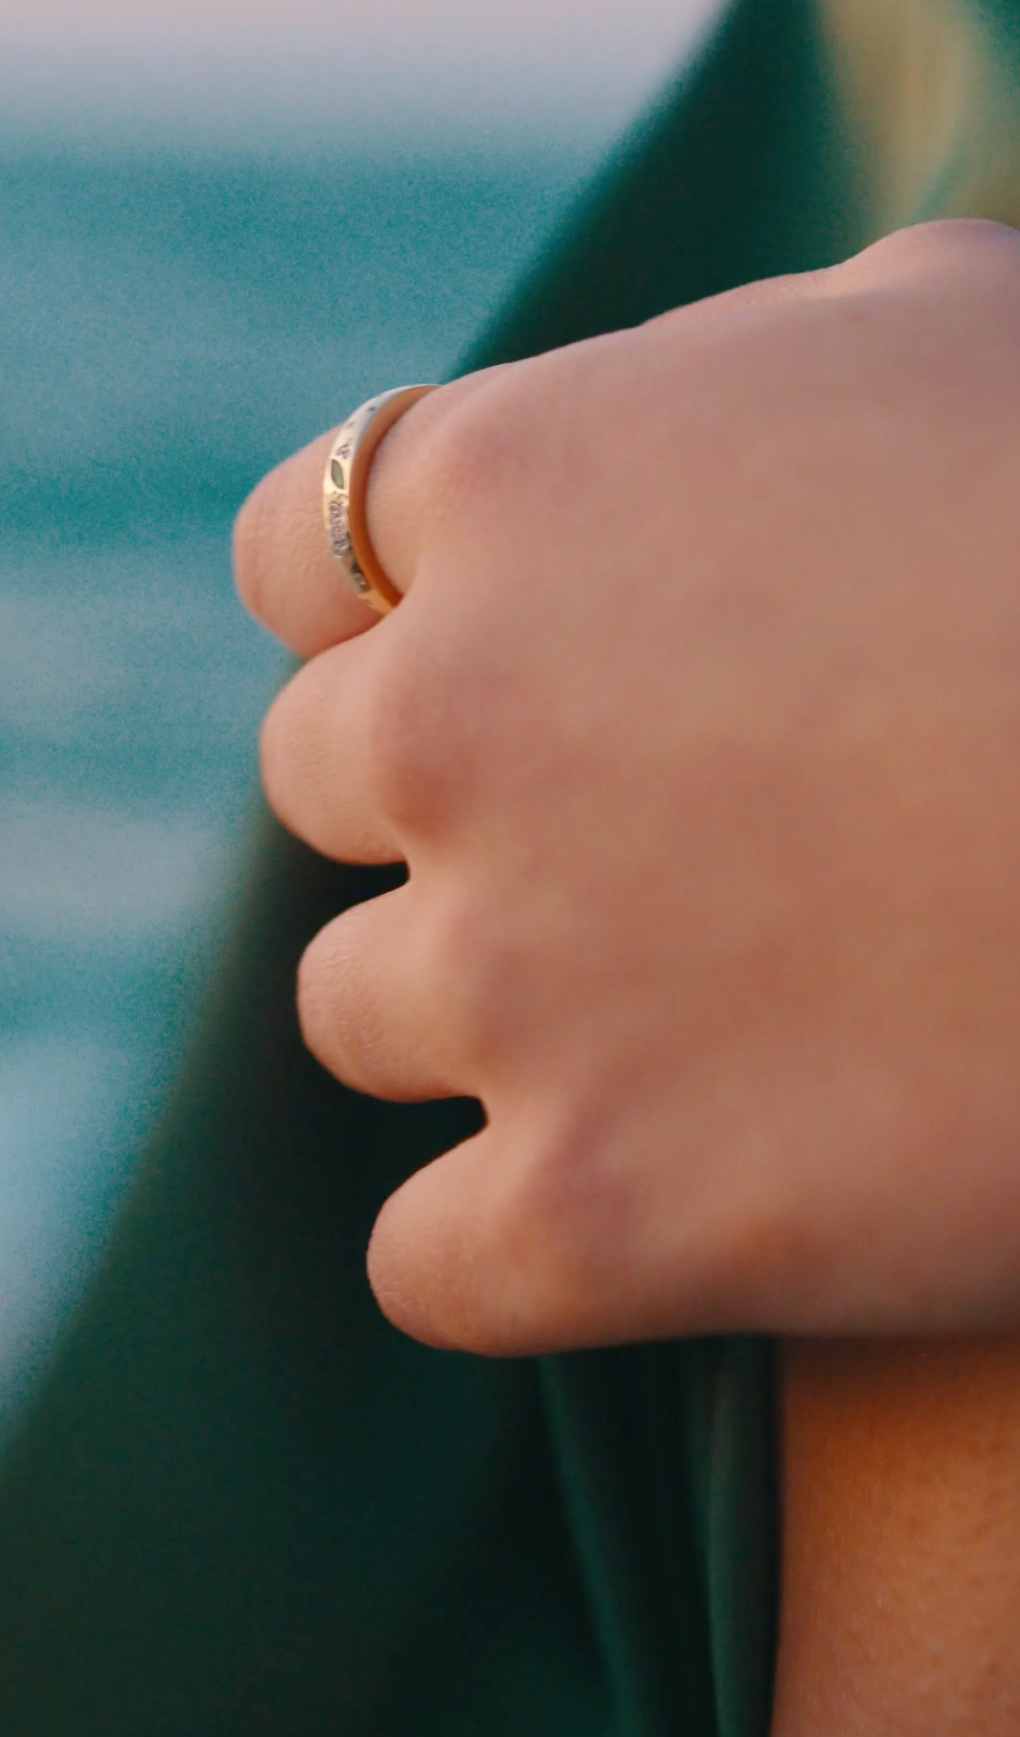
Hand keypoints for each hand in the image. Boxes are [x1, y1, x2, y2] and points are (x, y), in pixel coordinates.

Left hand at [235, 219, 1019, 1353]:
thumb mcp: (942, 338)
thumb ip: (737, 364)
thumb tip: (675, 407)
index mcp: (514, 487)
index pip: (295, 563)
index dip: (382, 622)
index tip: (489, 674)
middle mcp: (447, 725)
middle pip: (323, 789)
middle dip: (454, 812)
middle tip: (631, 849)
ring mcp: (504, 984)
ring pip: (359, 1011)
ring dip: (482, 1017)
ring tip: (673, 1022)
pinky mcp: (591, 1218)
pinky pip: (432, 1259)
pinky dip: (508, 1248)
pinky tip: (636, 1216)